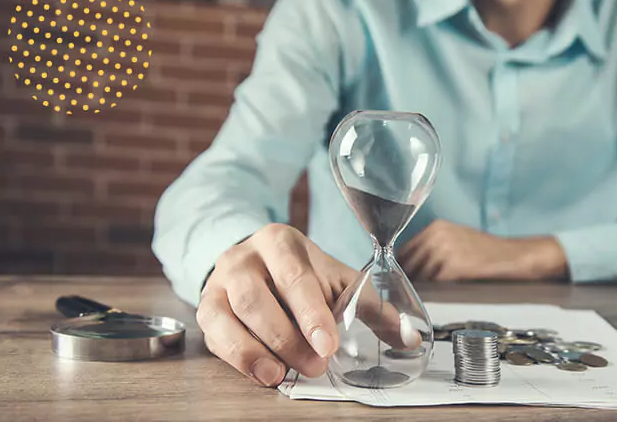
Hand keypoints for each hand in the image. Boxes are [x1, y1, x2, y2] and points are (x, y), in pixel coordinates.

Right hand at [197, 223, 411, 387]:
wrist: (253, 263)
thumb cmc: (300, 275)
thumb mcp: (336, 281)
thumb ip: (372, 308)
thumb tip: (410, 338)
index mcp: (281, 242)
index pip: (295, 277)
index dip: (311, 314)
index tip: (328, 344)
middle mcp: (245, 256)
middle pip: (258, 298)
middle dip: (288, 337)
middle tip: (315, 365)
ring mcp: (220, 281)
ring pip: (231, 316)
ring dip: (260, 350)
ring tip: (285, 374)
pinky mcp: (206, 306)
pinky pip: (214, 333)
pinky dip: (238, 357)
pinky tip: (264, 373)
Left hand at [397, 220, 567, 281]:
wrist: (512, 256)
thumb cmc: (486, 251)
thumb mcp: (456, 238)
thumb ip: (433, 246)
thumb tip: (411, 264)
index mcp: (435, 227)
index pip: (404, 250)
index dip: (402, 268)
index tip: (402, 280)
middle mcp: (436, 236)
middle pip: (408, 264)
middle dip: (409, 280)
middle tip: (411, 294)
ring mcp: (444, 251)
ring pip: (419, 276)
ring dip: (420, 289)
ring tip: (426, 297)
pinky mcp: (453, 268)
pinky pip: (433, 285)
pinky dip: (433, 293)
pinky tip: (438, 297)